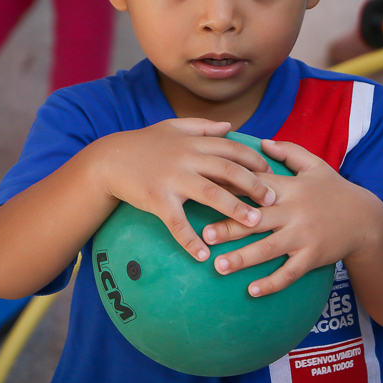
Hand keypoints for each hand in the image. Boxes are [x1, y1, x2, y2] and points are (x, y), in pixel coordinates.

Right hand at [95, 118, 276, 262]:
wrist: (108, 160)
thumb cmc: (143, 144)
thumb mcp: (173, 128)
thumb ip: (203, 127)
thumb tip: (229, 126)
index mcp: (194, 142)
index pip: (232, 149)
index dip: (255, 161)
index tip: (272, 175)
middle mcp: (187, 158)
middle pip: (229, 170)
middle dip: (255, 185)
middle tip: (273, 202)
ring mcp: (172, 179)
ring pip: (211, 193)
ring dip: (235, 209)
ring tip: (254, 224)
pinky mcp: (157, 199)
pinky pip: (177, 223)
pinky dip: (190, 240)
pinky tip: (203, 255)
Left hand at [201, 139, 382, 297]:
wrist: (366, 220)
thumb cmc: (335, 190)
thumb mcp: (316, 165)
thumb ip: (289, 152)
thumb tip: (262, 141)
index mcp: (290, 187)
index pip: (255, 185)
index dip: (231, 187)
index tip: (207, 190)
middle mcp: (294, 211)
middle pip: (256, 220)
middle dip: (230, 227)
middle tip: (204, 236)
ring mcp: (303, 236)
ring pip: (268, 249)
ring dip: (242, 259)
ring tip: (218, 266)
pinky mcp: (313, 257)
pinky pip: (290, 273)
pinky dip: (271, 283)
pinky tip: (252, 291)